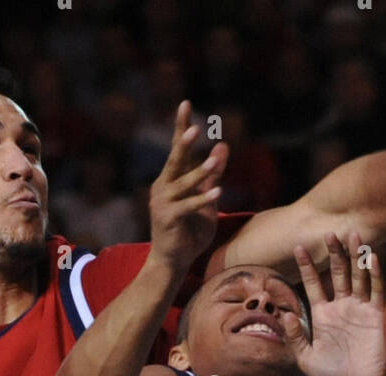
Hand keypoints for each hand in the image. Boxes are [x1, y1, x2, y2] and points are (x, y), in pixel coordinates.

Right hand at [147, 101, 227, 278]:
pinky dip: (203, 200)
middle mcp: (162, 187)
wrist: (172, 261)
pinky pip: (188, 206)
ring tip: (214, 162)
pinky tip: (218, 193)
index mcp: (170, 180)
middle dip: (183, 143)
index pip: (177, 149)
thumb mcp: (207, 200)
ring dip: (200, 173)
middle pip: (174, 160)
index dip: (181, 127)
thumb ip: (213, 175)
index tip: (185, 103)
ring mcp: (163, 203)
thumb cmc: (188, 232)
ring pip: (183, 183)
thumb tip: (223, 145)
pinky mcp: (168, 219)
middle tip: (194, 127)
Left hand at [284, 231, 385, 375]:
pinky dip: (375, 273)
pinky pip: (377, 290)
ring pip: (358, 276)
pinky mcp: (378, 315)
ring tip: (352, 234)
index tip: (299, 248)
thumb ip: (296, 337)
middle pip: (337, 274)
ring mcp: (361, 309)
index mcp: (323, 316)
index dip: (307, 266)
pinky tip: (371, 257)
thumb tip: (287, 315)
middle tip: (328, 232)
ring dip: (355, 256)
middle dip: (333, 254)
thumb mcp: (307, 360)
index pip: (314, 285)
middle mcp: (342, 308)